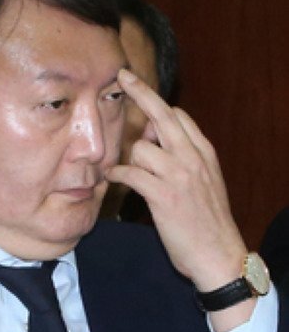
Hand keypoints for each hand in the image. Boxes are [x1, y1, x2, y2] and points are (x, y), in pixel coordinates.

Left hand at [106, 69, 246, 293]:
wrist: (219, 255)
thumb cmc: (208, 222)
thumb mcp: (206, 183)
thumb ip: (185, 159)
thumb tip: (155, 143)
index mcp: (204, 152)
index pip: (179, 115)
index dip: (156, 105)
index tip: (140, 91)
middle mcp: (193, 157)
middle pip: (162, 115)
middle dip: (140, 92)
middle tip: (123, 76)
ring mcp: (179, 175)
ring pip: (141, 148)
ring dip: (129, 160)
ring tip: (126, 174)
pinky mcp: (164, 196)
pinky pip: (131, 174)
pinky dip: (118, 176)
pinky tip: (112, 179)